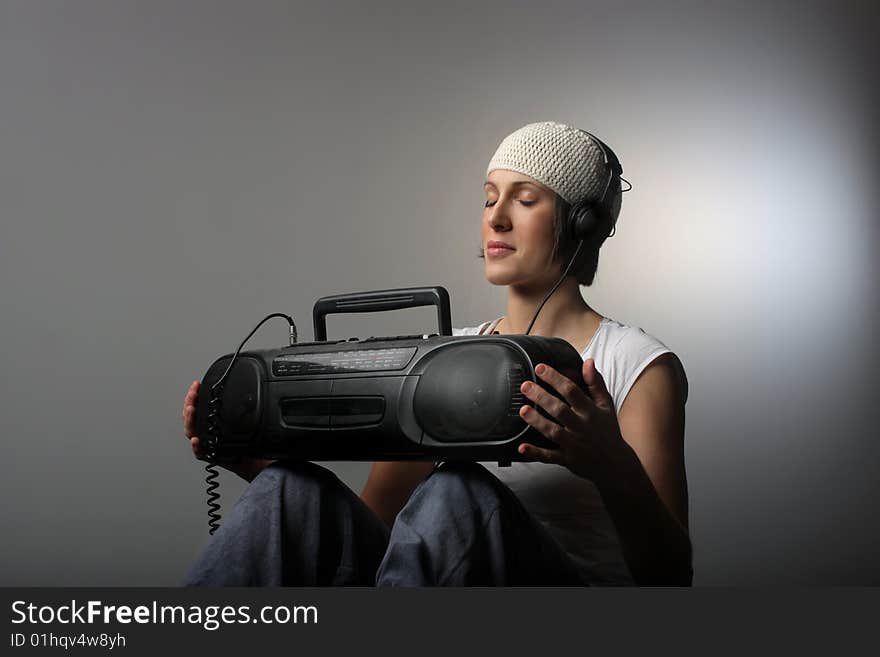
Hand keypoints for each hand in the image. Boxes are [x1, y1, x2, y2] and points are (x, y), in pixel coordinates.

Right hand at [181, 380, 273, 481]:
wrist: (251, 460)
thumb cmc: (244, 441)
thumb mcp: (242, 421)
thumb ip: (238, 408)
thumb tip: (244, 393)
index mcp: (210, 422)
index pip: (197, 407)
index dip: (194, 395)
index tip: (196, 385)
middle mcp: (205, 432)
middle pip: (191, 417)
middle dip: (189, 403)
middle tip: (192, 395)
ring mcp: (206, 443)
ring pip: (191, 432)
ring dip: (190, 420)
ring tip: (191, 410)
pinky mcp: (210, 455)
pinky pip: (200, 452)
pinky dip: (196, 446)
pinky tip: (196, 440)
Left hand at [517, 359, 627, 480]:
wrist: (616, 463)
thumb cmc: (608, 430)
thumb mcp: (606, 405)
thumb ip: (596, 383)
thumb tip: (588, 362)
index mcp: (590, 411)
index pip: (571, 391)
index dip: (555, 378)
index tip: (540, 368)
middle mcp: (581, 427)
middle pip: (559, 410)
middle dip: (541, 397)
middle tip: (525, 386)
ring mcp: (574, 444)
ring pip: (553, 432)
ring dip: (537, 421)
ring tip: (523, 410)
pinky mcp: (567, 459)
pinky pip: (550, 456)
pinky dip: (536, 453)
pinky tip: (522, 447)